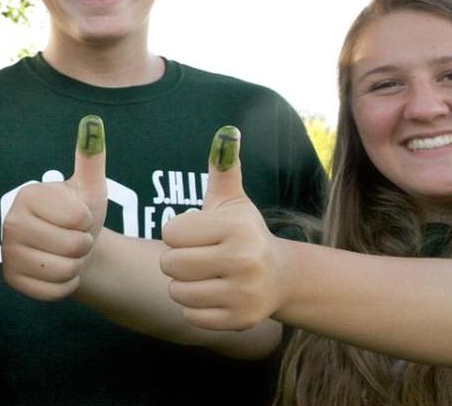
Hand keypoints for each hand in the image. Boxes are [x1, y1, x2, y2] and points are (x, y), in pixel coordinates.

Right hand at [1, 115, 105, 299]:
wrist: (72, 250)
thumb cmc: (81, 215)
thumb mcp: (90, 187)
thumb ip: (91, 155)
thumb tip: (92, 122)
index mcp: (29, 195)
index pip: (77, 218)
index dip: (87, 221)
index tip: (77, 217)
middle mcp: (9, 221)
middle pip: (72, 246)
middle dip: (83, 245)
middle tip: (73, 238)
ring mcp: (7, 253)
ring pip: (64, 270)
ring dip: (75, 266)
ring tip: (66, 254)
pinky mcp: (11, 281)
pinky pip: (54, 291)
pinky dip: (65, 285)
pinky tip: (57, 271)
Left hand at [160, 126, 282, 330]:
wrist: (280, 277)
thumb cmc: (244, 232)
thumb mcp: (232, 200)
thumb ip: (223, 168)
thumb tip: (227, 131)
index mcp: (236, 227)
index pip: (171, 234)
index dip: (176, 234)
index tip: (193, 235)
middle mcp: (244, 260)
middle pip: (170, 265)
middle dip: (175, 261)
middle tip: (194, 257)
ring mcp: (244, 293)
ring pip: (178, 293)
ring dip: (182, 286)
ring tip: (202, 276)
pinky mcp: (240, 320)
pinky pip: (191, 317)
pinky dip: (194, 308)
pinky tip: (212, 294)